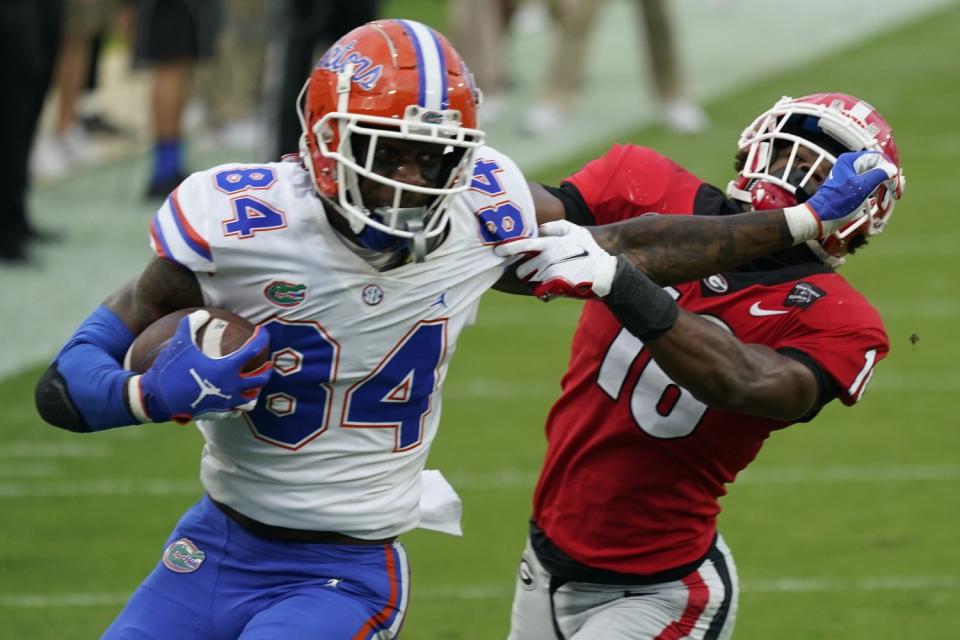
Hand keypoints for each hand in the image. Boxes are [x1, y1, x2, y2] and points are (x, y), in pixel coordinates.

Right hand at [135, 310, 271, 423]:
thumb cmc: (170, 369)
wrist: (157, 399)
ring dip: (255, 389)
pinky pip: (237, 410)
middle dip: (267, 369)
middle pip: (261, 378)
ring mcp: (227, 402)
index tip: (262, 332)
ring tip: (253, 382)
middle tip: (266, 363)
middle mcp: (232, 386)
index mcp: (227, 368)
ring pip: (252, 398)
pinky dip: (240, 404)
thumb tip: (204, 313)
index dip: (261, 338)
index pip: (253, 350)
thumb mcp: (180, 342)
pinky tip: (236, 397)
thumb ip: (192, 323)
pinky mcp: (219, 413)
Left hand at [493, 220, 617, 299]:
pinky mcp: (553, 289)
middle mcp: (545, 259)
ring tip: (550, 278)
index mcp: (548, 244)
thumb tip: (540, 227)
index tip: (496, 251)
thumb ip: (555, 226)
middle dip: (525, 271)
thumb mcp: (576, 231)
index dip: (506, 248)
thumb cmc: (590, 251)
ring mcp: (548, 275)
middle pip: (521, 269)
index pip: (520, 245)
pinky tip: (556, 288)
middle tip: (538, 270)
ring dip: (534, 281)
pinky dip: (544, 292)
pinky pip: (539, 293)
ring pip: (529, 281)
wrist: (604, 274)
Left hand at [804, 150, 902, 236]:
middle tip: (895, 193)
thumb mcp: (861, 187)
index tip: (896, 184)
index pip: (878, 158)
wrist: (820, 218)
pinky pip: (869, 185)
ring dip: (883, 187)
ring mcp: (851, 176)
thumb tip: (892, 169)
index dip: (890, 169)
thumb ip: (878, 175)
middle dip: (888, 179)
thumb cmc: (838, 202)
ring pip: (875, 176)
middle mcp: (851, 165)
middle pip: (878, 167)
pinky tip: (880, 200)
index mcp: (851, 160)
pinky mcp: (852, 187)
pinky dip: (876, 191)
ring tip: (887, 200)